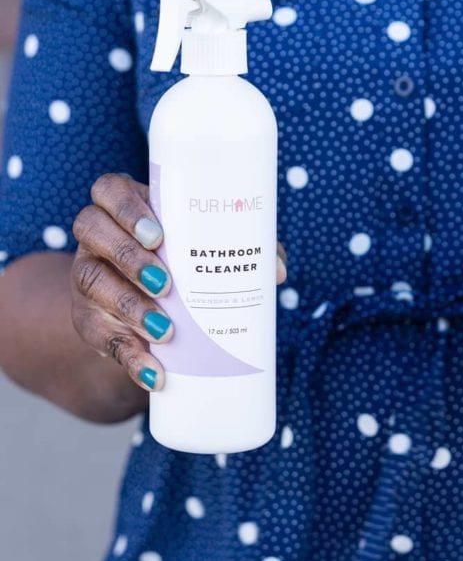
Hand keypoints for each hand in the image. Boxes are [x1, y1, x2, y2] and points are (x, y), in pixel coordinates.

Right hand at [71, 173, 286, 392]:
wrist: (148, 313)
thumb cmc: (186, 264)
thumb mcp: (206, 249)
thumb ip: (243, 250)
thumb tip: (276, 272)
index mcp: (128, 208)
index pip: (109, 189)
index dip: (126, 208)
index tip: (158, 235)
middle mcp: (99, 236)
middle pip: (92, 228)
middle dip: (128, 256)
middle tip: (166, 283)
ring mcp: (87, 275)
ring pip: (91, 280)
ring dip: (129, 307)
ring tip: (166, 329)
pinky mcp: (89, 319)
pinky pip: (100, 336)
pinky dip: (130, 356)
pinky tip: (154, 371)